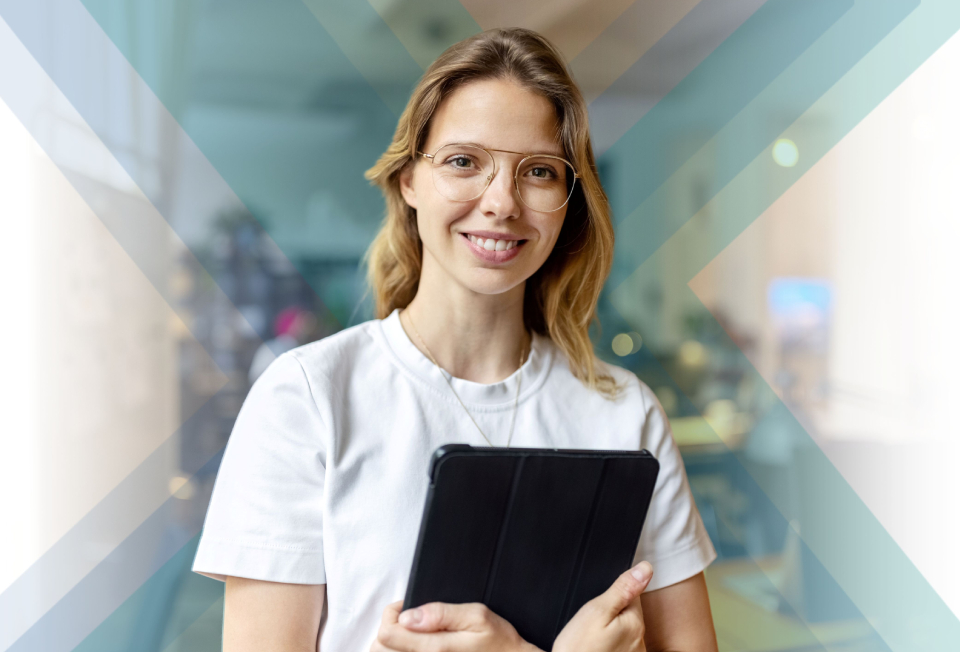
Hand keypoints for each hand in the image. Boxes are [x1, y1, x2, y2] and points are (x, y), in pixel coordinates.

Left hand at [371, 599, 540, 651]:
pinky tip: (418, 647)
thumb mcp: (477, 617)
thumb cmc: (498, 643)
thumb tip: (409, 615)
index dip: (392, 613)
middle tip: (410, 620)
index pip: (386, 634)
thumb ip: (441, 613)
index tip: (408, 607)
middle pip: (380, 650)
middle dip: (390, 629)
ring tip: (414, 635)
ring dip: (394, 644)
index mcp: (435, 649)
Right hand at [552, 561, 653, 651]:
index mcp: (635, 622)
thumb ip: (622, 589)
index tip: (600, 603)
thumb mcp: (596, 611)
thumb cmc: (579, 648)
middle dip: (612, 612)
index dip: (614, 593)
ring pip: (624, 630)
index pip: (633, 594)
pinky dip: (609, 644)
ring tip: (592, 638)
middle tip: (592, 624)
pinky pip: (620, 645)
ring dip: (610, 629)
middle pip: (628, 613)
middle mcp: (640, 641)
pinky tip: (595, 648)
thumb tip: (645, 568)